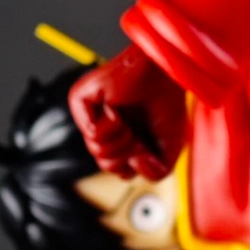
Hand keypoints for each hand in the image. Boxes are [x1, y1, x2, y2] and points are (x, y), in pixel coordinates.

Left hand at [68, 48, 187, 179]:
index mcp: (119, 140)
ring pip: (96, 151)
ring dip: (121, 140)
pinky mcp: (80, 101)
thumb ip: (154, 174)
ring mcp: (90, 115)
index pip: (119, 170)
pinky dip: (111, 125)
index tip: (148, 146)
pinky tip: (116, 110)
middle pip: (106, 164)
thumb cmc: (169, 106)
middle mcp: (102, 129)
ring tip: (127, 121)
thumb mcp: (169, 153)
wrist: (165, 75)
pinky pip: (90, 131)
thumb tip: (133, 166)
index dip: (136, 165)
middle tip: (138, 135)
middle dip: (127, 155)